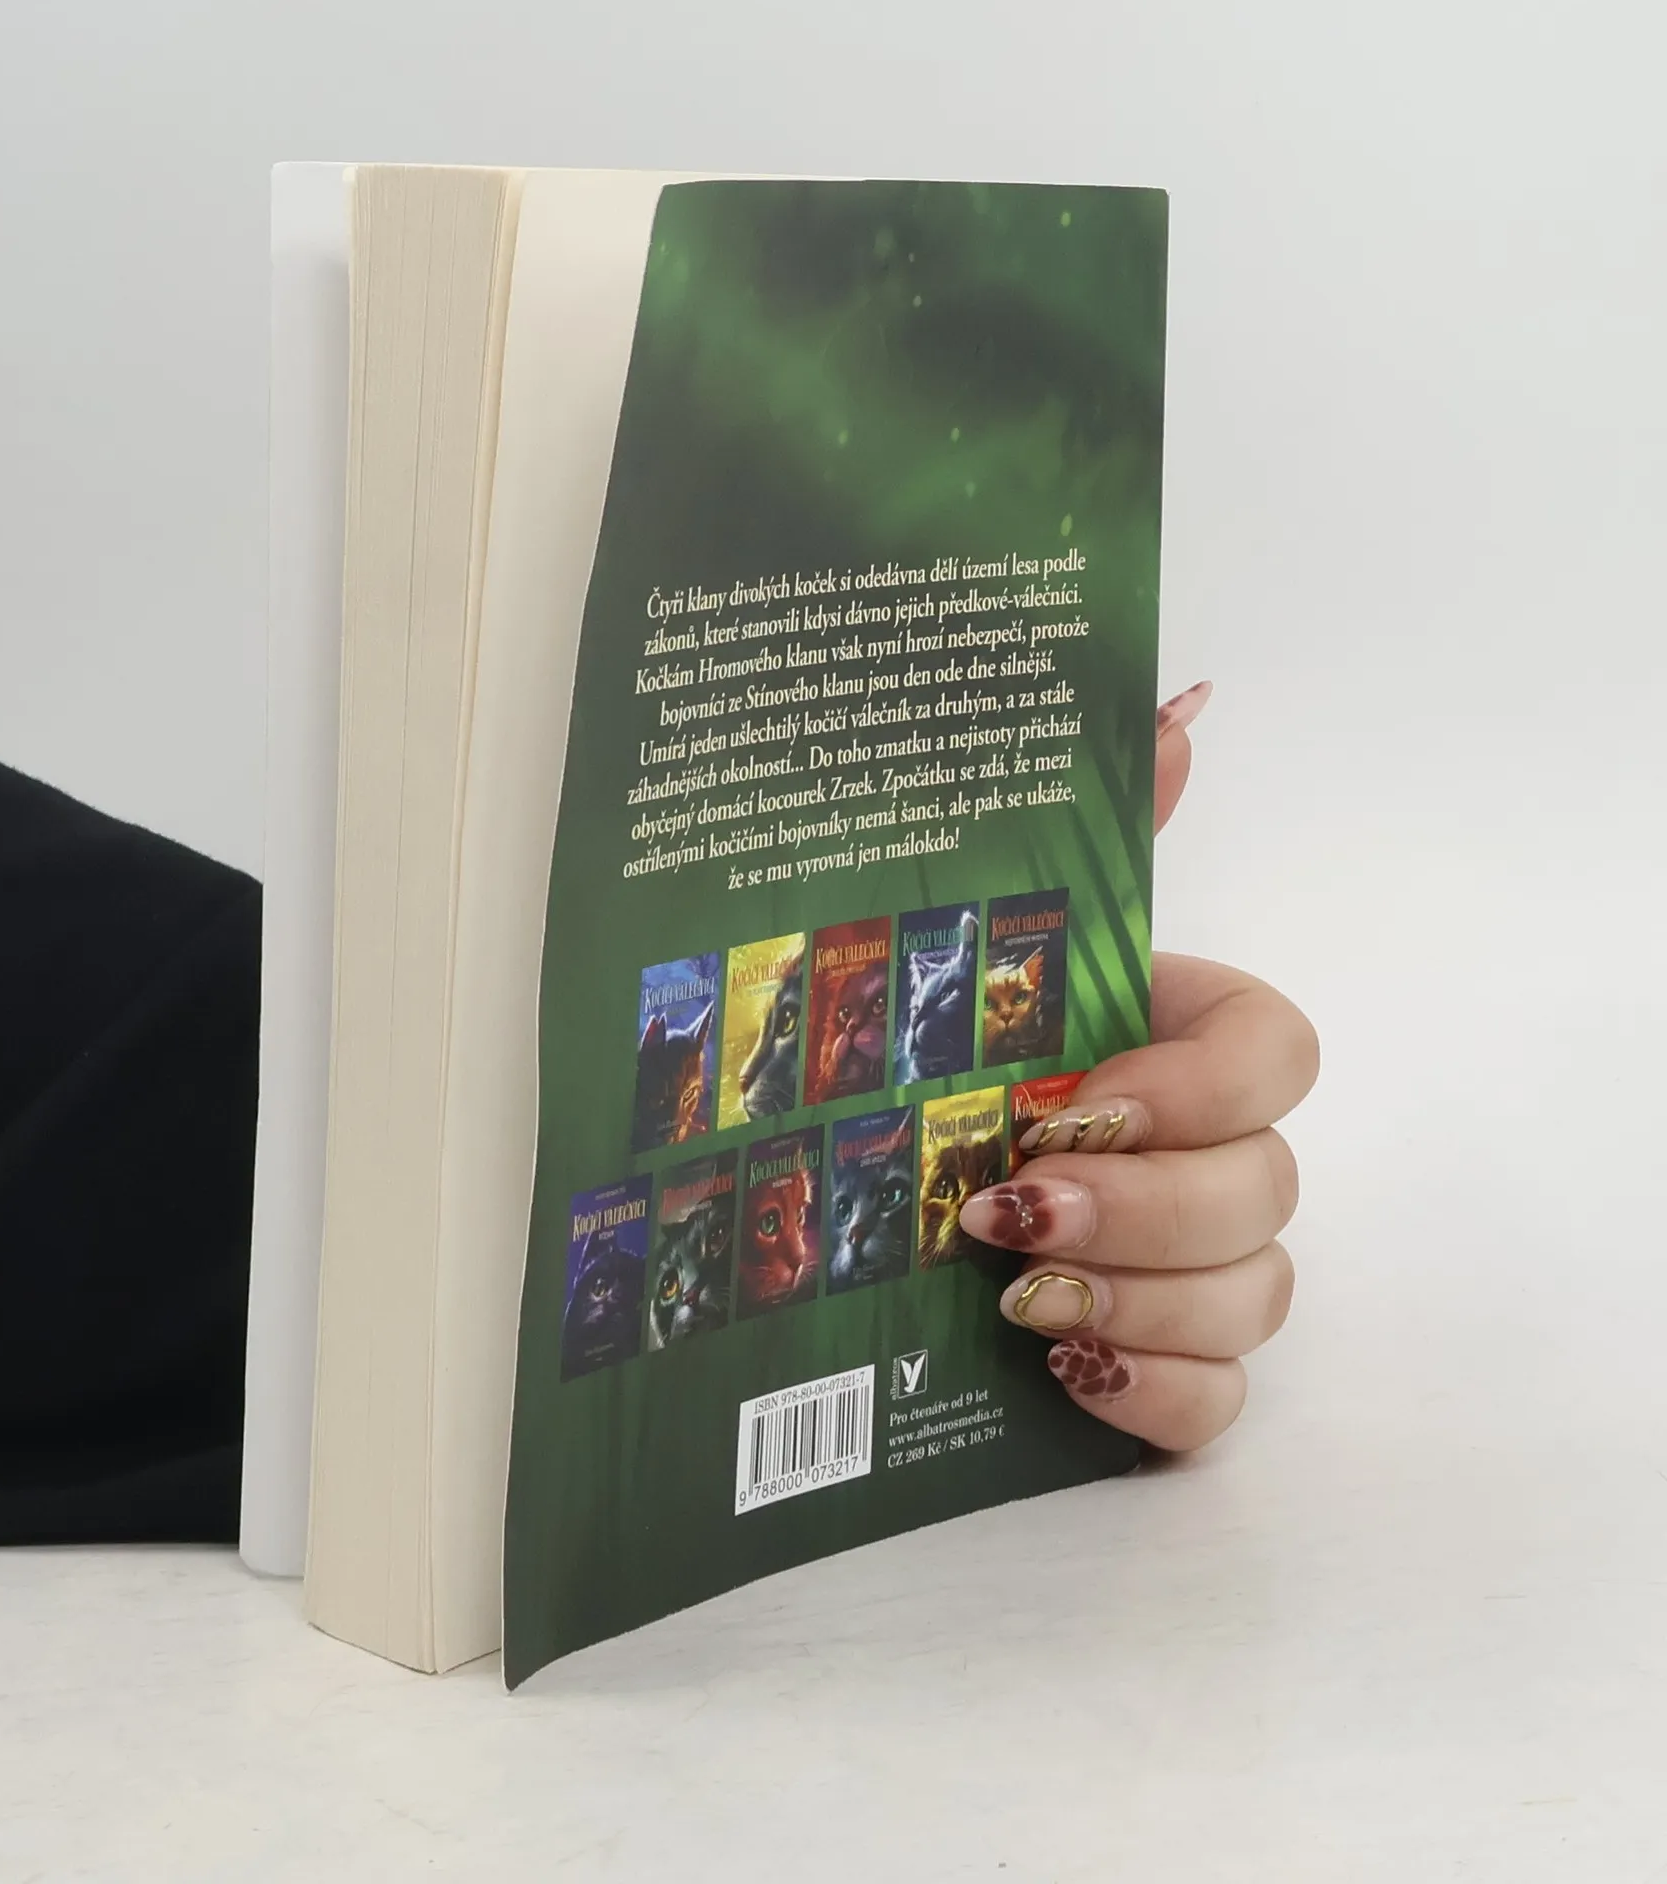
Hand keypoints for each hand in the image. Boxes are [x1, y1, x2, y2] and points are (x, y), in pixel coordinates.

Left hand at [959, 682, 1318, 1449]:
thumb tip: (1179, 697)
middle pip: (1271, 1186)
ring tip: (1013, 1295)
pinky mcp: (1156, 1366)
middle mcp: (1203, 1153)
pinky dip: (1157, 1394)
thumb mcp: (973, 934)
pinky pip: (1218, 1404)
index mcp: (1169, 1041)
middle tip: (1006, 1204)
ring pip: (1257, 1296)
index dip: (1200, 1086)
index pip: (1279, 1051)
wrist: (824, 1189)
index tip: (1077, 1097)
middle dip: (1146, 1205)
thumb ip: (1089, 823)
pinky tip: (1067, 1367)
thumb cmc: (914, 1046)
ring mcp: (1191, 1267)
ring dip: (1143, 1296)